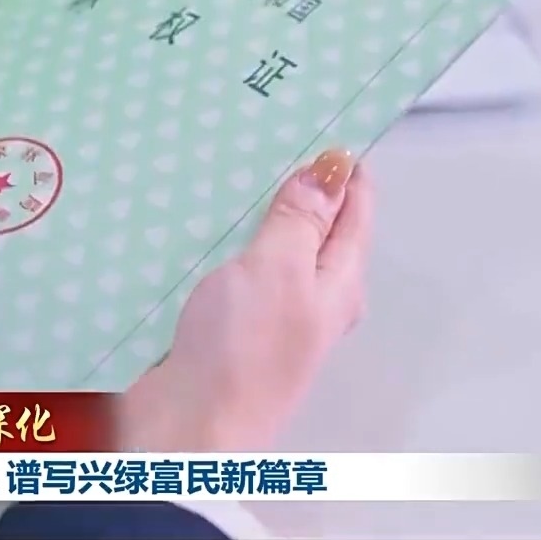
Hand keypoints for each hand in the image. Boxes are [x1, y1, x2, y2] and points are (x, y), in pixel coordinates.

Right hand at [122, 149, 372, 451]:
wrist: (186, 426)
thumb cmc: (243, 351)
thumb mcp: (279, 268)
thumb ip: (302, 217)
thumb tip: (332, 168)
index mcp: (338, 281)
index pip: (354, 206)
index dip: (341, 161)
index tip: (315, 113)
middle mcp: (308, 294)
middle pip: (307, 222)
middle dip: (287, 177)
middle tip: (258, 126)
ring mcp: (264, 309)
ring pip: (261, 242)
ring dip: (243, 208)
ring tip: (215, 159)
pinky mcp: (222, 321)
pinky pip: (224, 266)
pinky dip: (213, 238)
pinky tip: (186, 215)